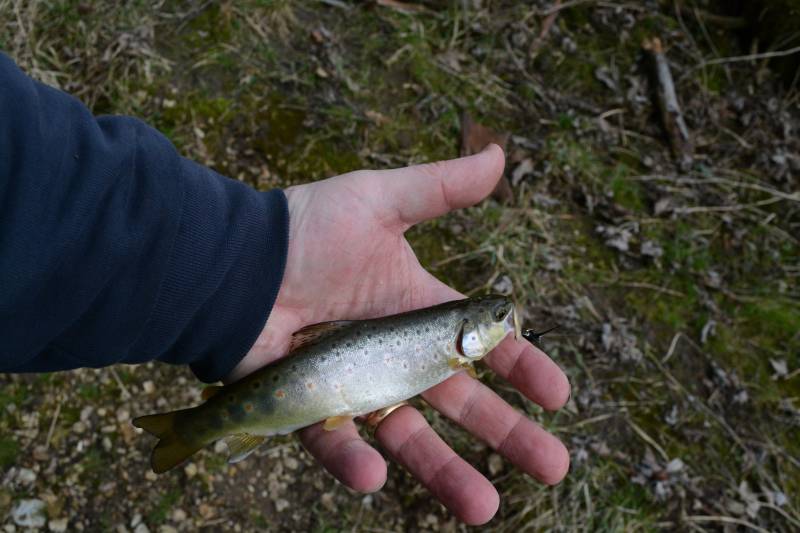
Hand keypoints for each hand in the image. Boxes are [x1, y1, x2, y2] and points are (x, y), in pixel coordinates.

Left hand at [230, 144, 569, 524]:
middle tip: (552, 466)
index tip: (558, 394)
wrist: (232, 260)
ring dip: (445, 474)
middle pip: (460, 404)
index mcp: (417, 311)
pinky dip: (351, 463)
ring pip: (408, 438)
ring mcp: (353, 385)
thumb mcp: (380, 200)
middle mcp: (393, 355)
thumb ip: (441, 188)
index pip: (481, 346)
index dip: (521, 366)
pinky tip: (375, 480)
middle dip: (507, 435)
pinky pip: (333, 444)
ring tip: (485, 510)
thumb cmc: (306, 229)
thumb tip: (502, 155)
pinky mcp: (307, 406)